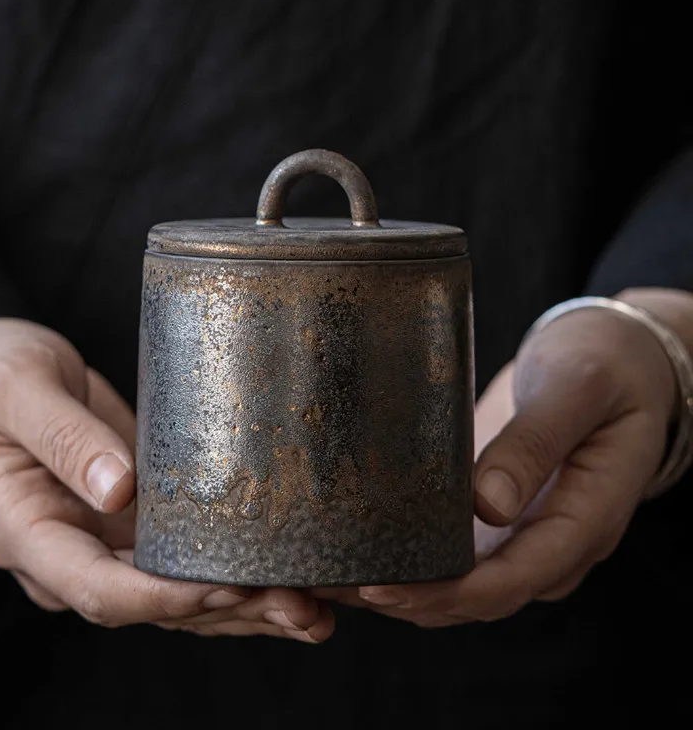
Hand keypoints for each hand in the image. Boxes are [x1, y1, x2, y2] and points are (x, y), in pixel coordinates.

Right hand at [0, 318, 332, 641]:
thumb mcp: (16, 389)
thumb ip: (62, 437)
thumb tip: (119, 490)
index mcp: (27, 532)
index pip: (98, 591)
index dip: (164, 597)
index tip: (226, 586)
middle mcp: (69, 553)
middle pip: (152, 607)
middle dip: (228, 611)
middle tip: (302, 606)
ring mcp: (104, 542)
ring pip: (177, 595)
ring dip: (245, 606)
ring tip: (316, 606)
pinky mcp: (135, 521)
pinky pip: (186, 557)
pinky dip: (236, 571)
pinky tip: (287, 572)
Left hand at [315, 288, 691, 625]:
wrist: (619, 357)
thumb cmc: (606, 365)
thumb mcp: (577, 389)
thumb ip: (535, 445)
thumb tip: (488, 508)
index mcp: (586, 518)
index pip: (513, 580)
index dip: (447, 593)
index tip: (384, 586)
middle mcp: (554, 540)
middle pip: (480, 596)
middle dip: (410, 599)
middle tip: (339, 586)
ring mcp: (528, 530)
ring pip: (465, 583)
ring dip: (405, 588)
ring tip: (335, 578)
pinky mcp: (503, 513)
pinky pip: (460, 551)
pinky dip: (414, 557)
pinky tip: (366, 547)